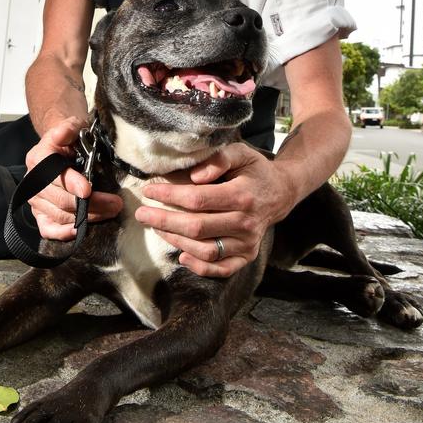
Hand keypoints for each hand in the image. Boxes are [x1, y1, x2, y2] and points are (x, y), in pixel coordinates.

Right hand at [27, 118, 122, 239]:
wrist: (62, 148)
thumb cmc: (70, 139)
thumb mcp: (72, 126)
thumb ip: (68, 128)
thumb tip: (61, 133)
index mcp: (38, 158)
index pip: (54, 175)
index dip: (71, 183)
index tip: (89, 189)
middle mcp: (33, 182)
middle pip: (60, 199)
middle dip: (91, 204)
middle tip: (115, 203)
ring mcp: (36, 200)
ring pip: (60, 215)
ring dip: (87, 217)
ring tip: (111, 211)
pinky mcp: (40, 214)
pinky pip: (48, 229)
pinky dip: (63, 233)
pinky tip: (81, 230)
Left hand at [134, 143, 295, 276]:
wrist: (280, 192)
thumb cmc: (254, 170)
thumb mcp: (241, 153)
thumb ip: (219, 159)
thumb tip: (195, 176)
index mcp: (242, 195)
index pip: (198, 199)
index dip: (170, 196)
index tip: (150, 191)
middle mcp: (245, 223)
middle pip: (197, 227)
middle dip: (164, 220)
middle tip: (142, 214)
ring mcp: (247, 243)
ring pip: (205, 250)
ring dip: (176, 240)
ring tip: (157, 227)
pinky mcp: (247, 256)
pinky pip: (222, 269)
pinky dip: (200, 267)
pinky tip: (181, 255)